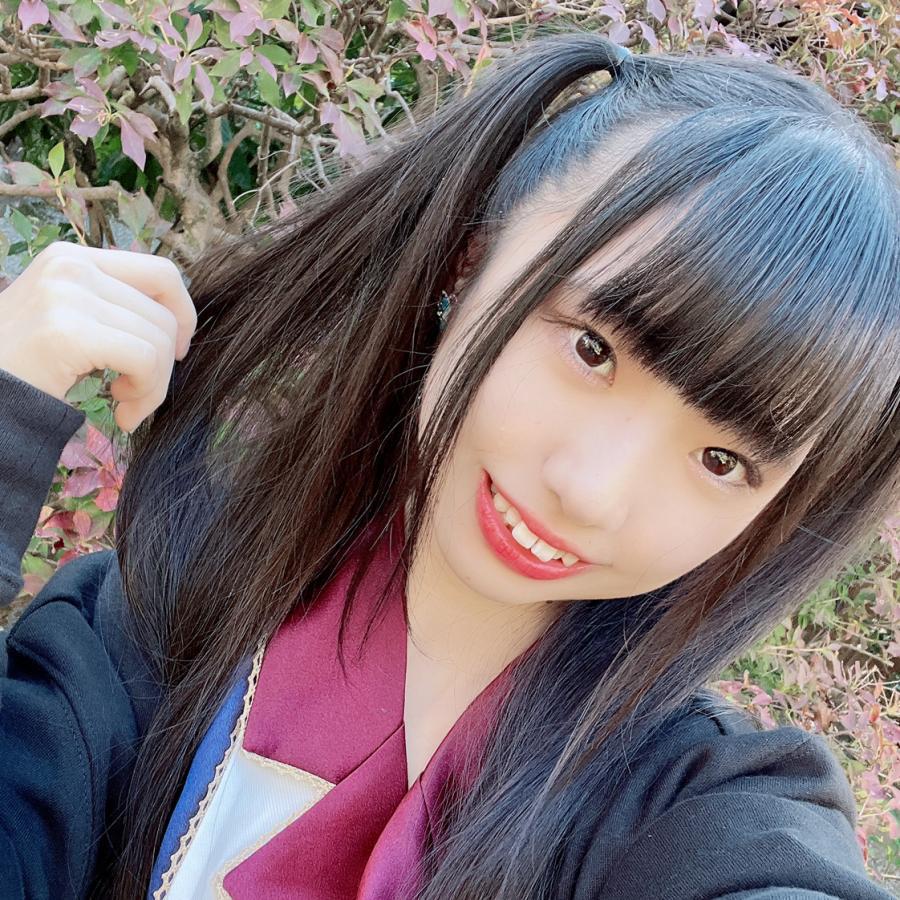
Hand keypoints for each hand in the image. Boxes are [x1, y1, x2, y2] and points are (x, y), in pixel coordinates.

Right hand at [0, 241, 196, 432]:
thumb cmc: (26, 366)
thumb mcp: (71, 317)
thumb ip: (115, 307)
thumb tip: (179, 322)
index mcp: (73, 258)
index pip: (162, 274)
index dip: (183, 316)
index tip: (177, 352)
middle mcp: (71, 266)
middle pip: (164, 315)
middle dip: (165, 365)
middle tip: (137, 394)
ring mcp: (68, 295)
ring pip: (160, 341)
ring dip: (154, 387)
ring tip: (124, 404)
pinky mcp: (69, 332)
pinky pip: (146, 361)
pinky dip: (147, 393)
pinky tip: (123, 412)